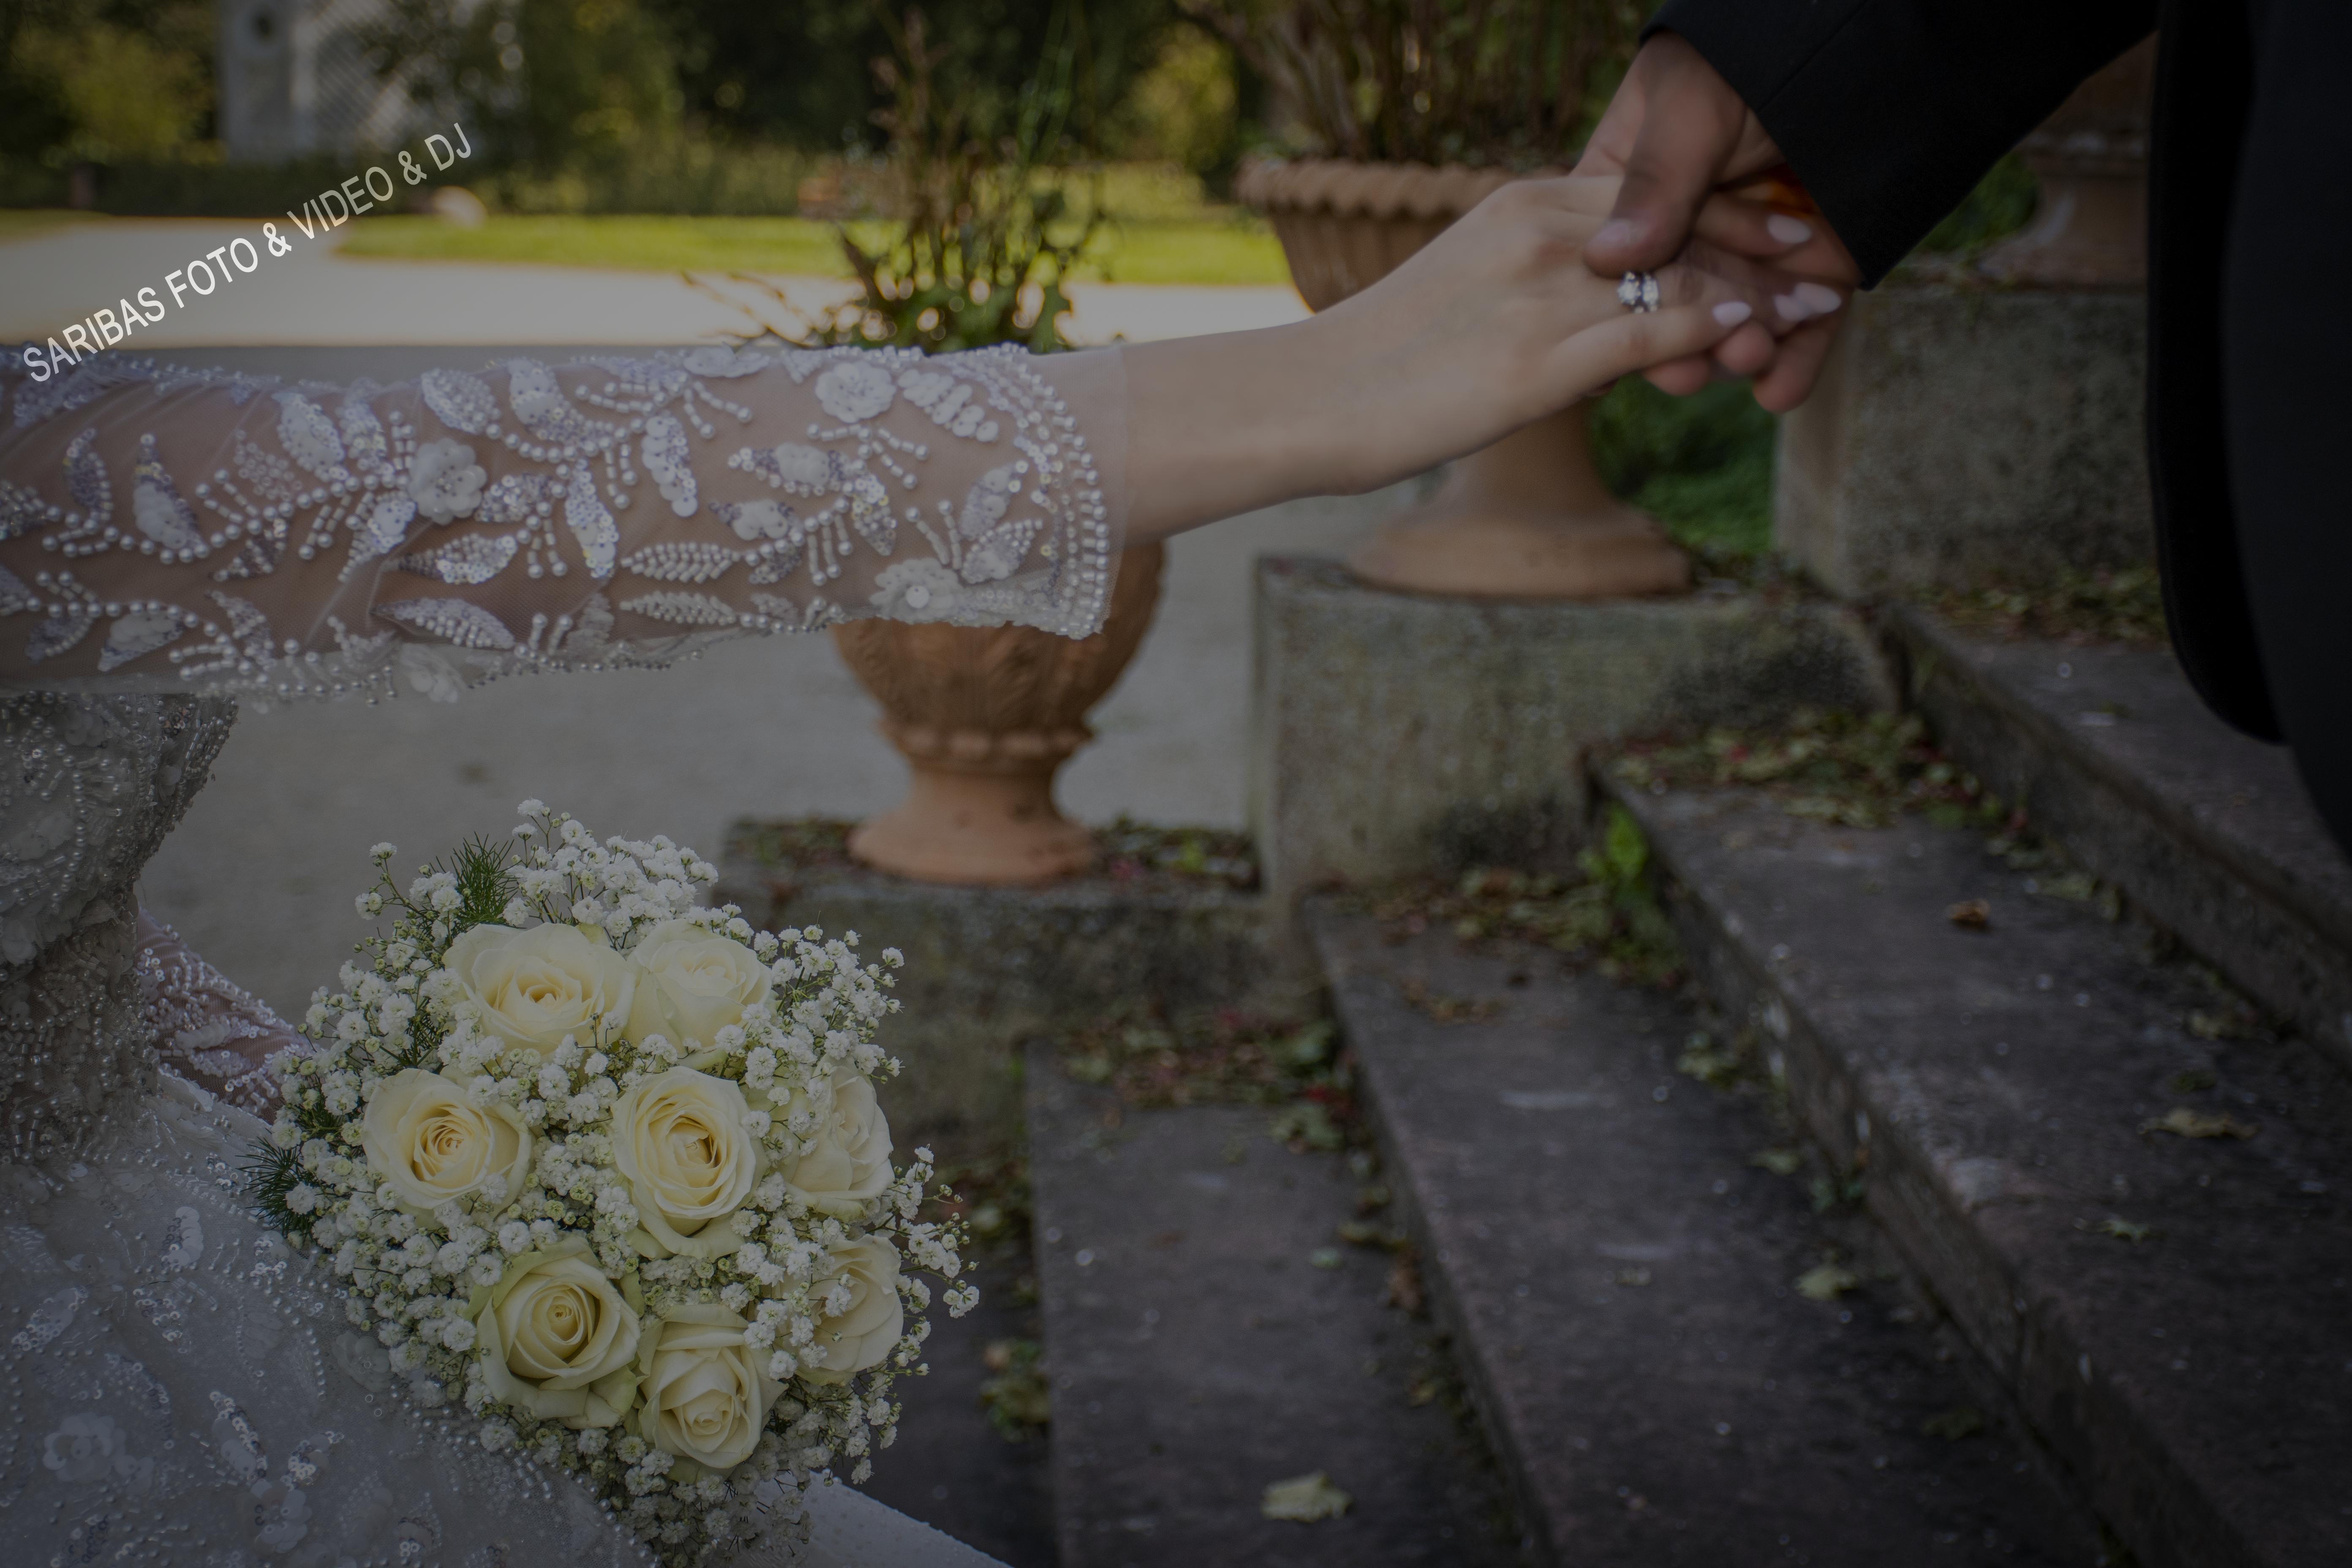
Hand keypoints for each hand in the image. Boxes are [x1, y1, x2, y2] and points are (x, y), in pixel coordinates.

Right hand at [1120, 176, 1829, 540]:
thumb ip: (1543, 285)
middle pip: (1685, 219)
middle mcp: (1543, 232)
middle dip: (1763, 241)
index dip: (1730, 208)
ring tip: (1812, 308)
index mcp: (1524, 207)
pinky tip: (1754, 340)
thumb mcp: (1474, 296)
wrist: (1309, 401)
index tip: (1781, 230)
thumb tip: (1604, 309)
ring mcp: (1546, 293)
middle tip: (1821, 268)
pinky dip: (1717, 329)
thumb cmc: (1384, 363)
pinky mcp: (1545, 359)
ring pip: (1685, 271)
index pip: (1653, 192)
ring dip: (1758, 291)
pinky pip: (1657, 328)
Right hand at [1577, 32, 1859, 411]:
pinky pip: (1799, 329)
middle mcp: (1688, 226)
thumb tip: (1604, 260)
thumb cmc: (1763, 53)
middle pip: (1672, 303)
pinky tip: (1782, 389)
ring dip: (1739, 351)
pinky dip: (1793, 361)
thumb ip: (1655, 184)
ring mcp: (1752, 253)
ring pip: (1734, 322)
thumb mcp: (1694, 108)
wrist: (1874, 44)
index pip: (1612, 261)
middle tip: (1692, 367)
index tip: (1613, 355)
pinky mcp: (1813, 271)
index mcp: (1631, 184)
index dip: (1617, 306)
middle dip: (1685, 340)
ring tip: (1751, 357)